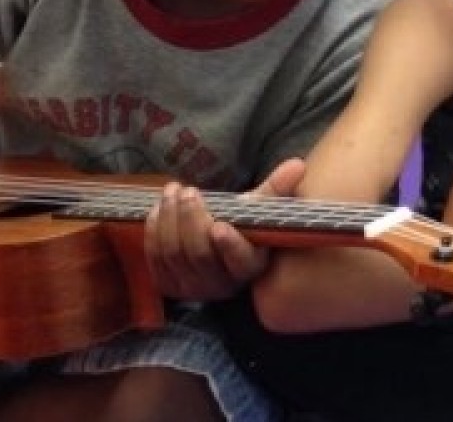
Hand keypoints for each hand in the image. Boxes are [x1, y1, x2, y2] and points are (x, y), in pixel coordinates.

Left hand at [148, 157, 306, 301]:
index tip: (220, 225)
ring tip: (172, 191)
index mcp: (250, 267)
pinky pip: (156, 259)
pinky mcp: (169, 284)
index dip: (229, 247)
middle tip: (189, 191)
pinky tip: (158, 209)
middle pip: (200, 254)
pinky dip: (155, 231)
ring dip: (169, 219)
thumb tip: (298, 164)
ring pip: (174, 254)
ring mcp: (192, 288)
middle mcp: (221, 285)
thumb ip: (276, 189)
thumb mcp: (259, 210)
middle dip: (191, 219)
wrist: (216, 251)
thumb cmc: (242, 227)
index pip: (240, 261)